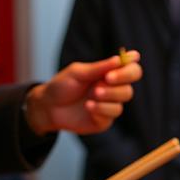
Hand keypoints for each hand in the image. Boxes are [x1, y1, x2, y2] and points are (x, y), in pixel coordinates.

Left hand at [23, 52, 141, 135]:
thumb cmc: (62, 86)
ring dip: (109, 95)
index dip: (131, 65)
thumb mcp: (78, 73)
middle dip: (121, 79)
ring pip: (124, 98)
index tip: (128, 60)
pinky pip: (113, 113)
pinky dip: (101, 108)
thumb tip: (120, 59)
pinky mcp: (105, 120)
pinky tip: (88, 106)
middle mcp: (112, 88)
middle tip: (106, 79)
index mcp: (108, 74)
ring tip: (93, 94)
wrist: (48, 108)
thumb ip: (99, 68)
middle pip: (131, 83)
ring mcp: (110, 104)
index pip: (129, 68)